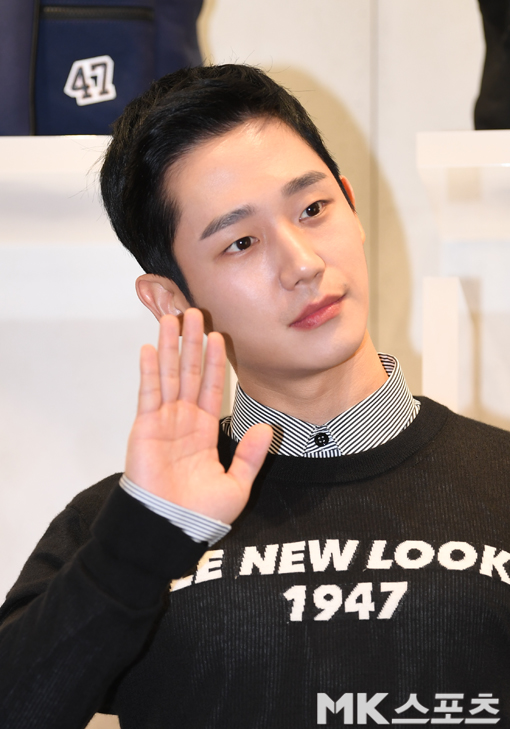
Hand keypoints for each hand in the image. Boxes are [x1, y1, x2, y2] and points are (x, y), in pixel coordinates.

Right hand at [125, 309, 272, 523]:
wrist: (172, 528)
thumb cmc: (200, 513)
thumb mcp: (237, 484)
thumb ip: (250, 455)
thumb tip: (264, 428)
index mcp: (206, 430)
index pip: (213, 387)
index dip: (217, 361)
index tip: (219, 335)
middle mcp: (184, 420)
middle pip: (190, 372)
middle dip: (192, 343)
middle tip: (194, 313)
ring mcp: (164, 421)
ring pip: (169, 375)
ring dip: (170, 347)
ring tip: (171, 318)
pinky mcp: (145, 427)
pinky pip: (148, 393)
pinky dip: (149, 370)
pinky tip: (150, 348)